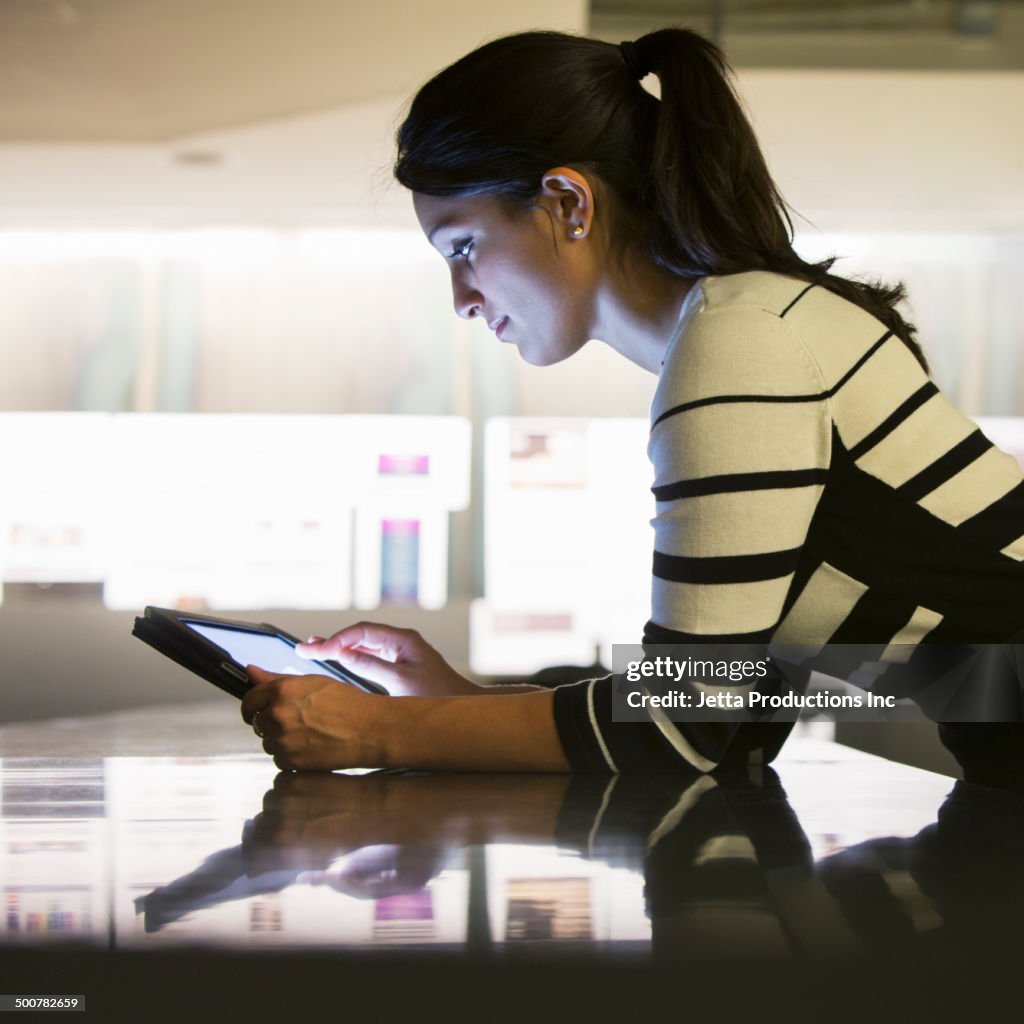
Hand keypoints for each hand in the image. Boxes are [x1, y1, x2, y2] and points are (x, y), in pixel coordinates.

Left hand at [241, 666, 386, 770]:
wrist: (369, 730)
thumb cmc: (348, 704)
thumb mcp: (312, 682)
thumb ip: (275, 678)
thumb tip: (251, 672)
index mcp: (281, 691)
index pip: (248, 700)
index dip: (253, 705)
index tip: (257, 710)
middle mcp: (277, 715)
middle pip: (258, 722)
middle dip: (271, 722)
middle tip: (297, 721)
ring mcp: (282, 740)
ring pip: (268, 742)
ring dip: (281, 739)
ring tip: (308, 733)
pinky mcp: (290, 761)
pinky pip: (279, 759)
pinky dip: (290, 755)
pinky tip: (310, 745)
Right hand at [295, 622, 479, 696]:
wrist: (464, 709)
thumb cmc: (437, 696)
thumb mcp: (399, 683)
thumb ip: (370, 667)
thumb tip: (342, 653)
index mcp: (403, 639)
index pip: (362, 631)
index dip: (337, 639)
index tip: (315, 649)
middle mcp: (401, 641)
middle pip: (360, 635)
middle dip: (333, 640)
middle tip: (304, 647)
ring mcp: (401, 653)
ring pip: (364, 645)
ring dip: (340, 648)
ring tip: (314, 649)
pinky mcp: (400, 665)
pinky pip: (371, 656)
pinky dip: (352, 657)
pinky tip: (338, 659)